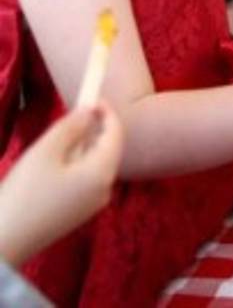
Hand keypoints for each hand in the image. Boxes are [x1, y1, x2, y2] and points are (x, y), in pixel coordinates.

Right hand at [0, 103, 122, 266]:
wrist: (4, 242)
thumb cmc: (24, 193)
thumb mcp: (47, 151)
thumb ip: (72, 125)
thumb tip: (91, 110)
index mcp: (102, 172)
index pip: (115, 132)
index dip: (105, 110)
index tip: (89, 96)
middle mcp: (105, 189)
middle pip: (108, 147)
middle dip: (94, 127)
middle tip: (73, 113)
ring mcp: (93, 204)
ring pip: (97, 162)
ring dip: (84, 145)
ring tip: (60, 136)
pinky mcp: (79, 213)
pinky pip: (87, 179)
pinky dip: (78, 163)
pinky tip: (56, 161)